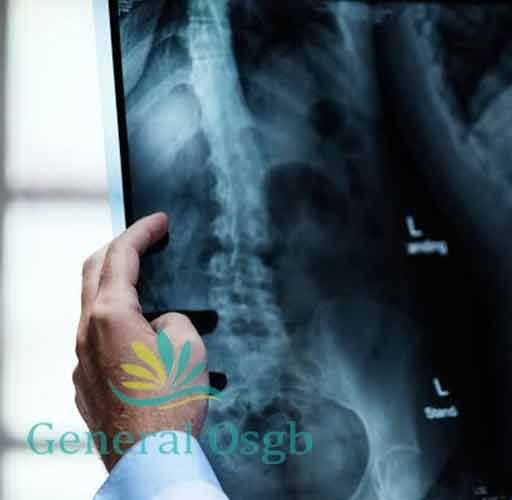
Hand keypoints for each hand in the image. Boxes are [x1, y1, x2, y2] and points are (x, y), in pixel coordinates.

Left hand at [74, 213, 209, 470]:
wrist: (149, 459)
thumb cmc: (170, 405)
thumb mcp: (190, 348)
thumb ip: (174, 320)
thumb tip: (161, 323)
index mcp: (110, 316)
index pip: (121, 257)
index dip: (142, 232)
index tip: (159, 220)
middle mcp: (86, 333)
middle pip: (94, 273)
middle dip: (119, 248)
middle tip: (145, 238)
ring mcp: (81, 361)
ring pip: (93, 308)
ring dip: (117, 287)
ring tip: (147, 287)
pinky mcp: (86, 385)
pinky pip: (97, 341)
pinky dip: (116, 323)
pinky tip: (141, 337)